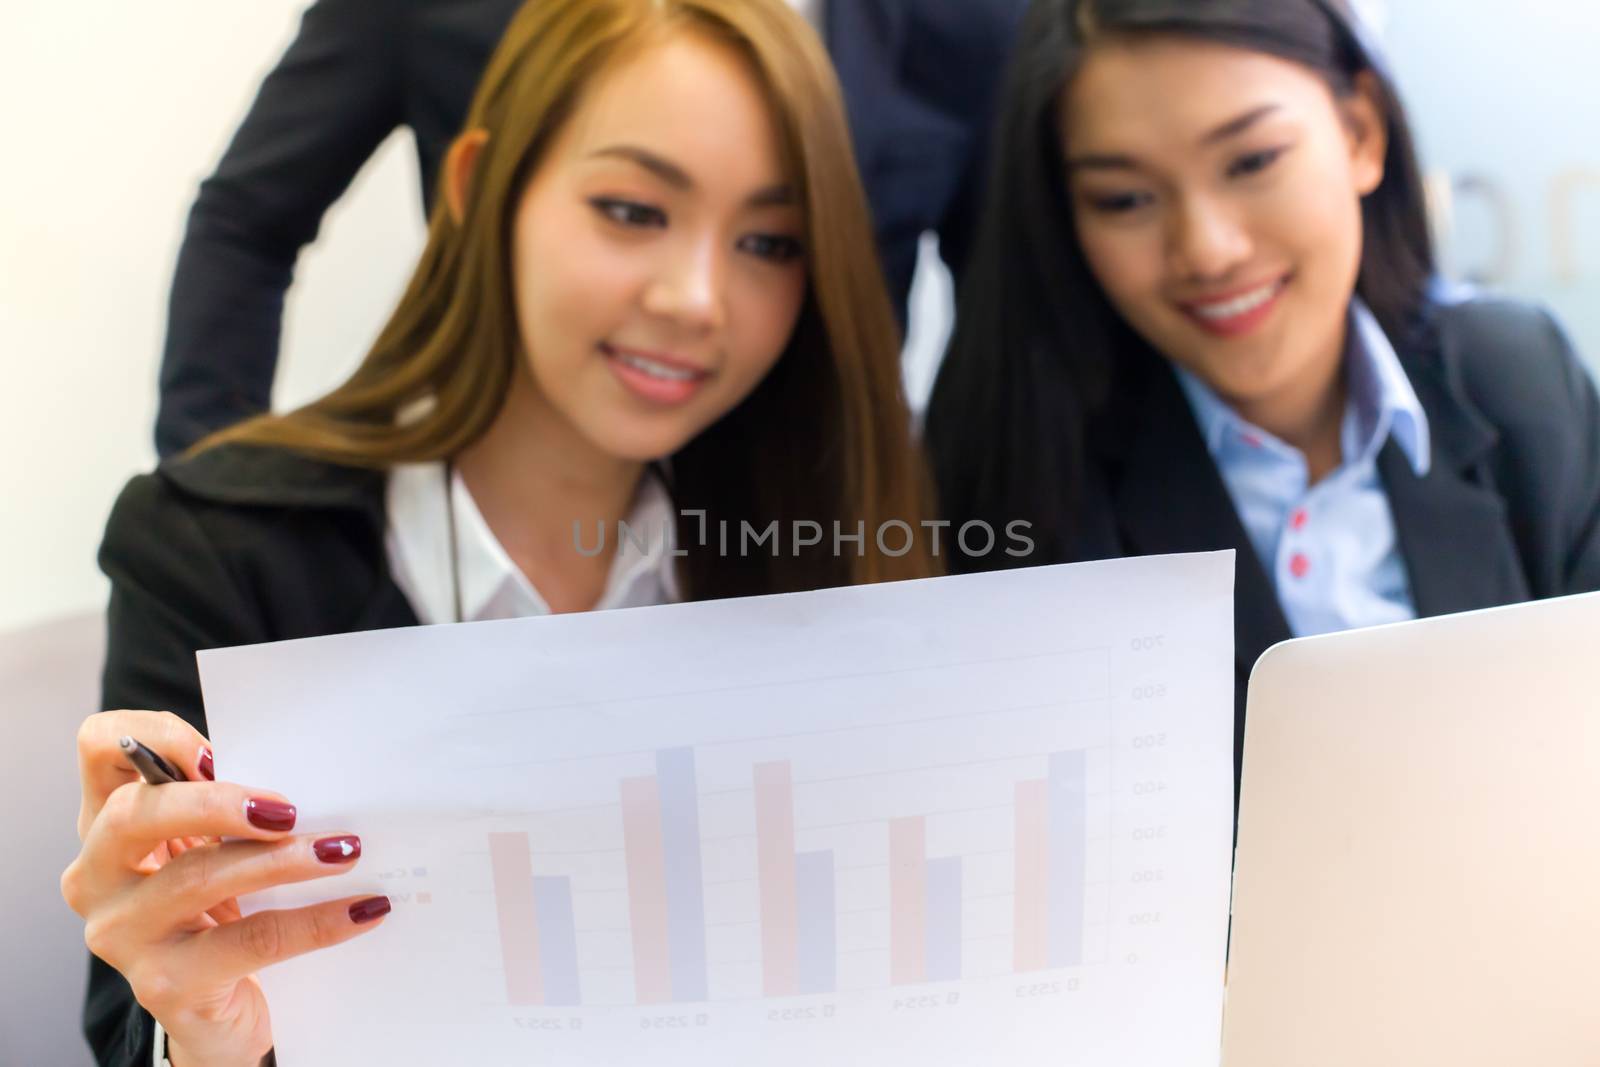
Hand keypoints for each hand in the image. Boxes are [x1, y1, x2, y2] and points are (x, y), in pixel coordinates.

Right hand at [62, 710, 388, 1066]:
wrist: (217, 1016)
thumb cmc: (220, 916)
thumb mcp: (214, 852)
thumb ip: (230, 808)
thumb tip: (306, 776)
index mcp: (108, 824)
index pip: (100, 748)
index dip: (152, 737)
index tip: (218, 750)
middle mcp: (97, 876)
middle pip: (136, 814)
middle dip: (216, 804)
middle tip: (287, 810)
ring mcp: (123, 933)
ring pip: (198, 878)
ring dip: (283, 860)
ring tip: (343, 851)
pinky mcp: (165, 984)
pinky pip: (252, 941)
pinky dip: (317, 921)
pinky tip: (363, 909)